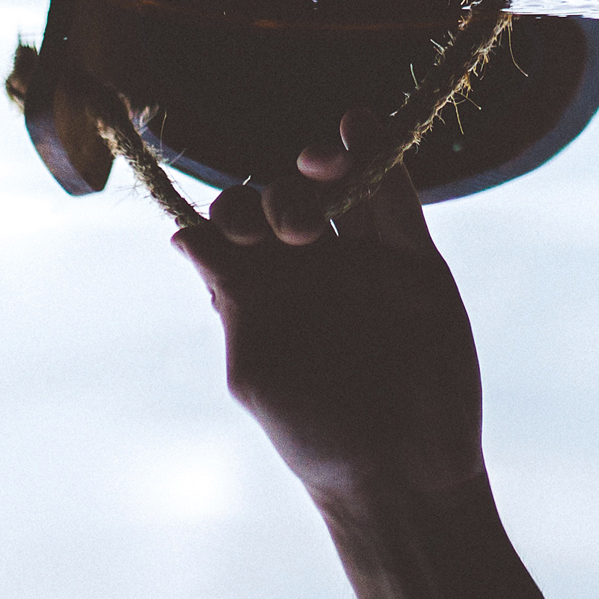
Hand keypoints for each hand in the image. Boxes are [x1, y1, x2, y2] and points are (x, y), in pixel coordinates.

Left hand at [174, 124, 483, 502]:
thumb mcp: (256, 370)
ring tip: (320, 166)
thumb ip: (230, 299)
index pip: (232, 226)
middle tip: (290, 232)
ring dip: (320, 160)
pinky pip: (394, 194)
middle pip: (282, 196)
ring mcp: (362, 260)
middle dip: (275, 197)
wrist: (401, 472)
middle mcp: (308, 268)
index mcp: (262, 292)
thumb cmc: (316, 435)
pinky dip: (379, 152)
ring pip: (337, 184)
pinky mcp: (414, 259)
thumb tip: (184, 237)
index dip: (227, 212)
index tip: (235, 233)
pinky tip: (358, 126)